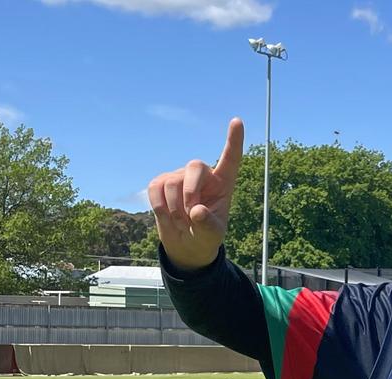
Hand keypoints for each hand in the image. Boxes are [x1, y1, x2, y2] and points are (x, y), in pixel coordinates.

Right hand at [147, 118, 243, 270]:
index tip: (237, 121)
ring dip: (174, 209)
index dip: (234, 140)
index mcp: (223, 183)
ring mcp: (179, 176)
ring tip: (181, 223)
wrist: (185, 244)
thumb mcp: (212, 236)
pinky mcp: (160, 182)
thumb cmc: (205, 236)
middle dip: (190, 192)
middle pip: (194, 166)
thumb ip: (207, 225)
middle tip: (190, 217)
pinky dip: (159, 207)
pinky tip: (167, 217)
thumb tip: (197, 212)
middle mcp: (202, 175)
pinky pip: (154, 189)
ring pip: (171, 183)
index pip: (231, 158)